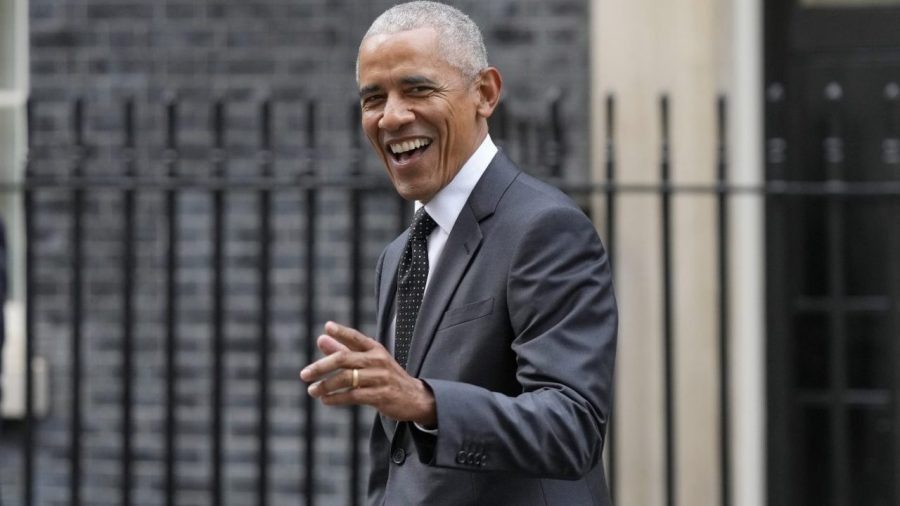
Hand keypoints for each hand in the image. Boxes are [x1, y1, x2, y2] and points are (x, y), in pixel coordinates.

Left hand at [300, 321, 436, 425]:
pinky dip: (336, 398)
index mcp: (375, 349)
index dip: (342, 332)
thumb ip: (344, 349)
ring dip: (326, 385)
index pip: (356, 337)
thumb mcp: (369, 360)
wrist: (414, 398)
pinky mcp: (380, 396)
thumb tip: (321, 338)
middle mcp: (378, 360)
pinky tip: (325, 400)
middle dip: (321, 366)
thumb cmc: (386, 376)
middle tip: (304, 374)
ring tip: (312, 390)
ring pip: (346, 379)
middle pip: (344, 359)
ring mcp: (380, 378)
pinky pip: (353, 396)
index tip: (327, 327)